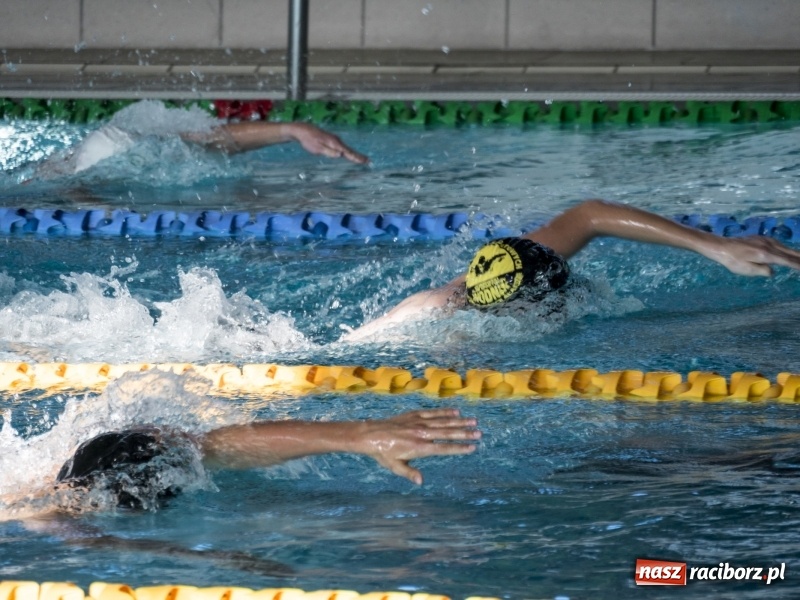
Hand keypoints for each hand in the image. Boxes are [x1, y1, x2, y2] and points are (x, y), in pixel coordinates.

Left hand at [287, 123, 368, 163]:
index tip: (365, 161)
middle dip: (358, 156)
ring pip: (346, 148)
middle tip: (368, 161)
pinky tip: (350, 154)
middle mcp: (336, 141)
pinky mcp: (332, 140)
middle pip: (349, 150)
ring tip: (362, 159)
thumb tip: (340, 155)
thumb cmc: (308, 140)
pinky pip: (343, 147)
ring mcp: (335, 140)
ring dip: (354, 154)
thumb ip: (329, 152)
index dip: (356, 158)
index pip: (347, 152)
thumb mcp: (317, 148)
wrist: (302, 130)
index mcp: (334, 143)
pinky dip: (348, 151)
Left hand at [354, 409, 479, 483]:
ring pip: (443, 421)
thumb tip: (421, 481)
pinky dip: (445, 412)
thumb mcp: (396, 467)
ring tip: (473, 421)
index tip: (472, 447)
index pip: (444, 448)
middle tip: (479, 433)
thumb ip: (410, 473)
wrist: (371, 434)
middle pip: (447, 433)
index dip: (459, 448)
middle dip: (464, 433)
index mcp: (419, 448)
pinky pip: (433, 413)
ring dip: (459, 421)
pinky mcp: (414, 415)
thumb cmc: (384, 453)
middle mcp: (421, 434)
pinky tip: (456, 411)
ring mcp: (418, 422)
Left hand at [703, 235, 799, 275]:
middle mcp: (768, 245)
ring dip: (794, 253)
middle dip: (799, 258)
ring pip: (785, 247)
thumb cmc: (732, 260)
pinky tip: (787, 252)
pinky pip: (778, 244)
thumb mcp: (746, 270)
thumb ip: (762, 271)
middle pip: (790, 252)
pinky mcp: (761, 238)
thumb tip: (773, 271)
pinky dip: (786, 249)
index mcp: (766, 254)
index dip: (798, 265)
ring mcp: (765, 240)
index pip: (787, 261)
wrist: (722, 246)